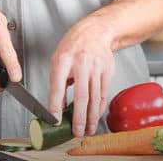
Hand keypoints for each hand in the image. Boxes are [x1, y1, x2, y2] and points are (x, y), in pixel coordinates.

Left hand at [48, 18, 115, 136]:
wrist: (95, 32)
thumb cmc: (74, 45)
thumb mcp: (58, 59)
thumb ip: (58, 82)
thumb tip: (58, 106)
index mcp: (64, 59)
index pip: (58, 86)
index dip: (56, 105)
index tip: (55, 120)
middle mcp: (81, 63)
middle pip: (80, 95)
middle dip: (79, 117)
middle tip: (76, 131)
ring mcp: (96, 68)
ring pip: (94, 97)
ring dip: (91, 117)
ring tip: (88, 130)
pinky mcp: (107, 71)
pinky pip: (103, 94)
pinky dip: (99, 108)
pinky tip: (96, 116)